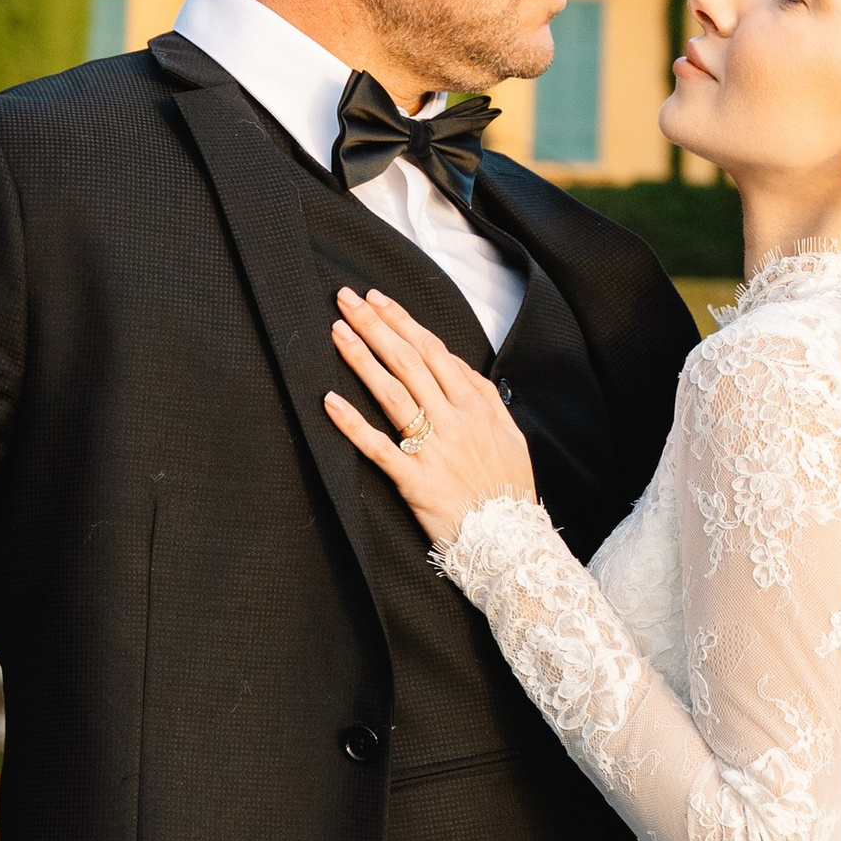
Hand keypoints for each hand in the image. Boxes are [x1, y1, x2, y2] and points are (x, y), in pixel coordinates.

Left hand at [325, 288, 535, 549]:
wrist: (510, 541)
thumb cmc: (508, 490)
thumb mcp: (511, 435)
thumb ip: (484, 396)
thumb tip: (456, 364)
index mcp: (478, 405)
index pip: (434, 350)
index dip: (402, 321)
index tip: (376, 299)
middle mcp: (455, 420)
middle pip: (409, 361)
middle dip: (376, 326)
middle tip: (346, 298)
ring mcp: (434, 450)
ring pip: (392, 393)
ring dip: (362, 359)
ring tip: (337, 331)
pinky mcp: (415, 480)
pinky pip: (378, 447)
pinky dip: (352, 424)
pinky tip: (329, 401)